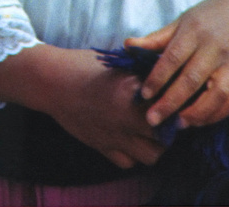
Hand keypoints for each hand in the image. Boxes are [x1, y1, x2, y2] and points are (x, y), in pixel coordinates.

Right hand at [0, 44, 164, 168]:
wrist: (51, 81)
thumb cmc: (83, 67)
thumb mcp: (117, 65)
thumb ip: (142, 76)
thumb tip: (167, 78)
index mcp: (132, 96)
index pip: (169, 110)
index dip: (176, 107)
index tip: (176, 101)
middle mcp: (125, 120)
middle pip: (165, 139)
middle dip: (170, 130)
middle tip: (166, 119)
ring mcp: (113, 136)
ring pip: (150, 156)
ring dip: (155, 146)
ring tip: (151, 132)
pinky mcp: (101, 146)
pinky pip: (127, 163)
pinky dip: (132, 154)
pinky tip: (130, 139)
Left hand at [126, 0, 228, 128]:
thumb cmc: (210, 16)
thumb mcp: (182, 21)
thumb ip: (157, 38)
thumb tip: (128, 45)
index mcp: (194, 32)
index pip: (173, 58)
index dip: (157, 78)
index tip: (144, 94)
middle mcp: (214, 49)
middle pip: (192, 80)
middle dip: (171, 102)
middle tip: (153, 119)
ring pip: (217, 94)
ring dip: (197, 113)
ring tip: (178, 124)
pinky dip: (217, 115)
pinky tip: (200, 121)